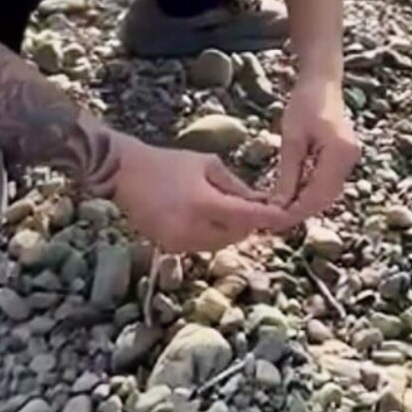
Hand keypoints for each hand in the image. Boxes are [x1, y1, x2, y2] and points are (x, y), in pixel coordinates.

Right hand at [110, 135, 288, 252]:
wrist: (127, 174)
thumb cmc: (170, 163)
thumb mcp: (208, 164)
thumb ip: (235, 185)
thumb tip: (260, 201)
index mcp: (203, 204)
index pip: (245, 217)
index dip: (267, 218)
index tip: (285, 217)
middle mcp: (192, 229)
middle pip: (235, 235)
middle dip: (247, 222)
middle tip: (253, 206)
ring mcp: (179, 243)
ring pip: (219, 244)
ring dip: (229, 230)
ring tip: (226, 208)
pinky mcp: (169, 248)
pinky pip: (201, 246)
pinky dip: (210, 234)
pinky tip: (206, 216)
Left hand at [270, 77, 360, 223]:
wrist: (322, 80)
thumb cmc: (305, 102)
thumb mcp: (292, 139)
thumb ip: (288, 175)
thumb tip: (278, 206)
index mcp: (340, 153)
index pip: (317, 195)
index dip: (295, 212)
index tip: (272, 221)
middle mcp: (350, 159)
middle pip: (325, 198)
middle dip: (299, 211)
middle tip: (272, 220)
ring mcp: (350, 159)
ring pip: (327, 193)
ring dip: (304, 203)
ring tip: (278, 210)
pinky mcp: (345, 157)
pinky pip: (328, 182)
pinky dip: (310, 191)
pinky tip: (291, 193)